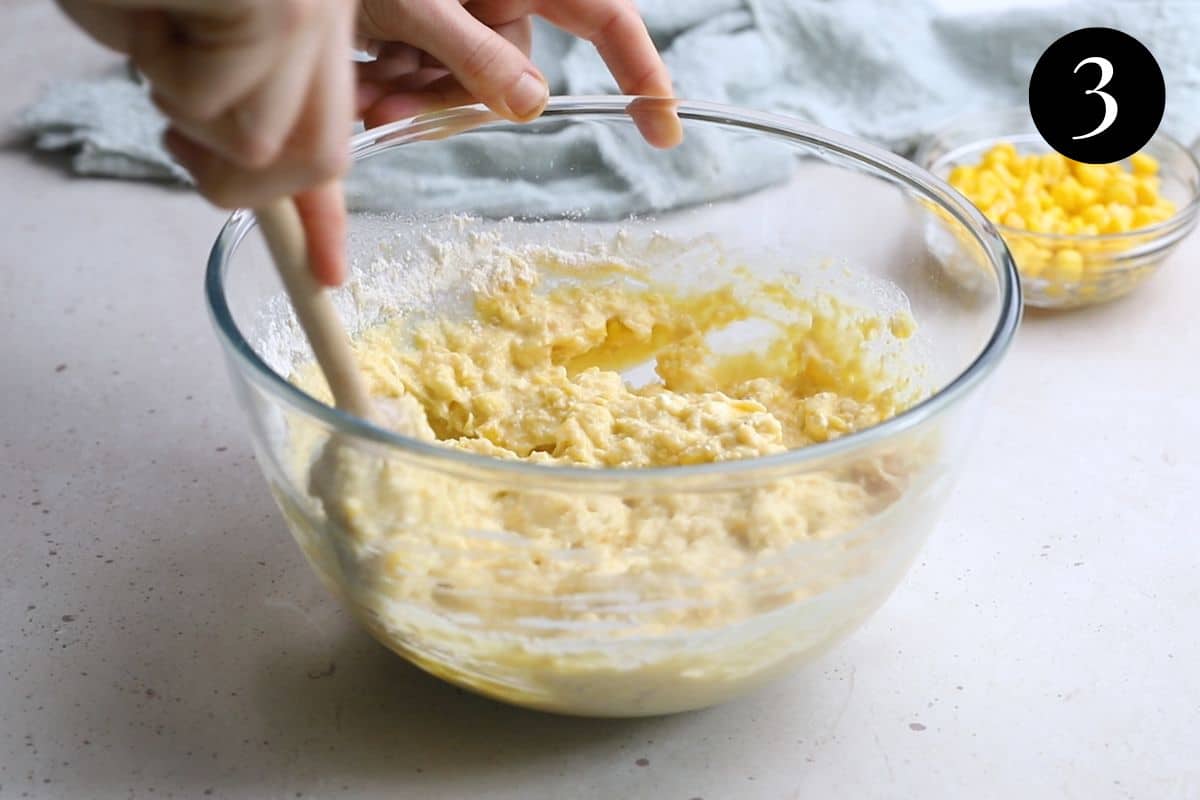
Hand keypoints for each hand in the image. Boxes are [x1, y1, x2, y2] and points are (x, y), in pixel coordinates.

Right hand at [57, 0, 356, 284]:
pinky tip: (159, 10)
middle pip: (314, 161)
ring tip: (162, 33)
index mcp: (313, 25)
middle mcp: (328, 21)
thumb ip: (223, 104)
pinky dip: (161, 69)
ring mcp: (312, 18)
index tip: (329, 277)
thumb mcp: (178, 41)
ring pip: (260, 142)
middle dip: (239, 179)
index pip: (329, 140)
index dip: (323, 217)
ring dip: (183, 106)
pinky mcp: (279, 14)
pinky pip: (214, 102)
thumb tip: (238, 174)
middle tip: (179, 138)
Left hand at [354, 0, 681, 146]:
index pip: (608, 20)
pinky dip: (402, 88)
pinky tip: (366, 82)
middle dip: (460, 100)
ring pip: (468, 87)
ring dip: (418, 100)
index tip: (664, 127)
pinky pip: (436, 78)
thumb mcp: (418, 2)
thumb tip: (532, 108)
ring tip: (368, 90)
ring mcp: (466, 14)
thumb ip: (475, 54)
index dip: (642, 73)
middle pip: (517, 74)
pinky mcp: (431, 29)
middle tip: (400, 105)